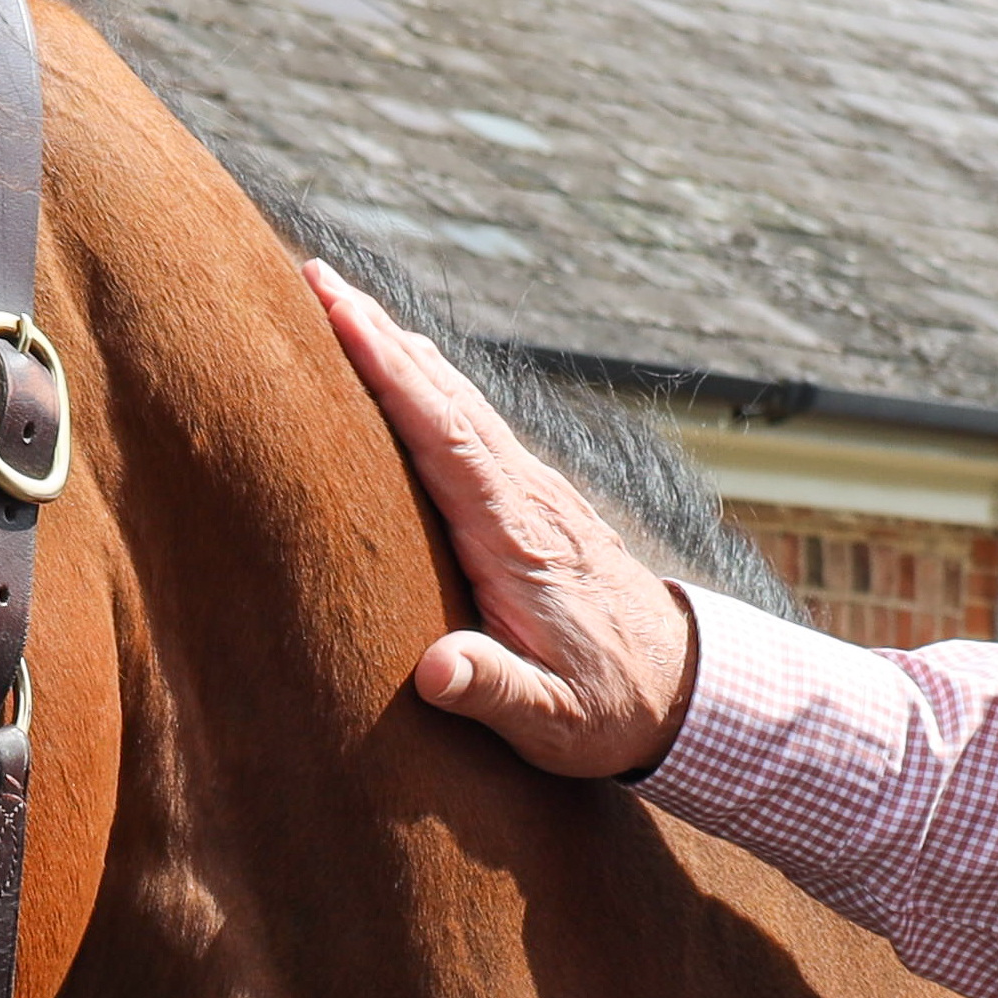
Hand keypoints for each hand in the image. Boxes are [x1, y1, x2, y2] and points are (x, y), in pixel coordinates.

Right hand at [308, 259, 701, 778]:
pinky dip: (428, 385)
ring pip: (460, 401)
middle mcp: (528, 497)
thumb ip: (495, 692)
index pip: (445, 438)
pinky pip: (471, 425)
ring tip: (339, 300)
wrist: (683, 692)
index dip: (391, 375)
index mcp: (518, 539)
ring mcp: (534, 492)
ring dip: (401, 348)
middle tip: (314, 275)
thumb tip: (435, 671)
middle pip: (447, 397)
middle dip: (380, 335)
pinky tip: (403, 366)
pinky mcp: (534, 501)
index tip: (340, 315)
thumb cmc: (609, 711)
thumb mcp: (553, 722)